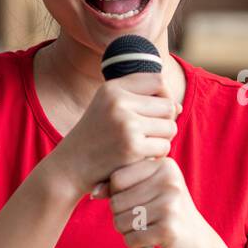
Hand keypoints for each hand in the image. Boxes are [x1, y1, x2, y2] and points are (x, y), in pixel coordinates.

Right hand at [42, 73, 179, 198]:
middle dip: (165, 121)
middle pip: (168, 105)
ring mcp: (126, 124)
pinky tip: (140, 158)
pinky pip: (164, 147)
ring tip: (143, 146)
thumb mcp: (109, 109)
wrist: (69, 167)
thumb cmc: (94, 138)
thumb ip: (140, 101)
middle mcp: (118, 101)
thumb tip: (178, 106)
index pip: (157, 81)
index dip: (164, 96)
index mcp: (112, 88)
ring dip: (162, 140)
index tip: (155, 112)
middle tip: (149, 134)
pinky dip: (156, 156)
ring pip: (170, 127)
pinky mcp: (132, 147)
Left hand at [101, 156, 222, 247]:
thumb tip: (94, 193)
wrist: (198, 240)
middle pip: (116, 201)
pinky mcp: (169, 229)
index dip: (117, 194)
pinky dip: (134, 244)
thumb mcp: (148, 191)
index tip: (134, 201)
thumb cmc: (166, 212)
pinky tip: (149, 242)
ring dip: (127, 231)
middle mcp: (169, 181)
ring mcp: (171, 205)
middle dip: (121, 216)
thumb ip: (120, 186)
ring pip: (120, 221)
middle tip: (141, 220)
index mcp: (164, 165)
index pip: (117, 178)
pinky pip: (131, 239)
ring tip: (145, 229)